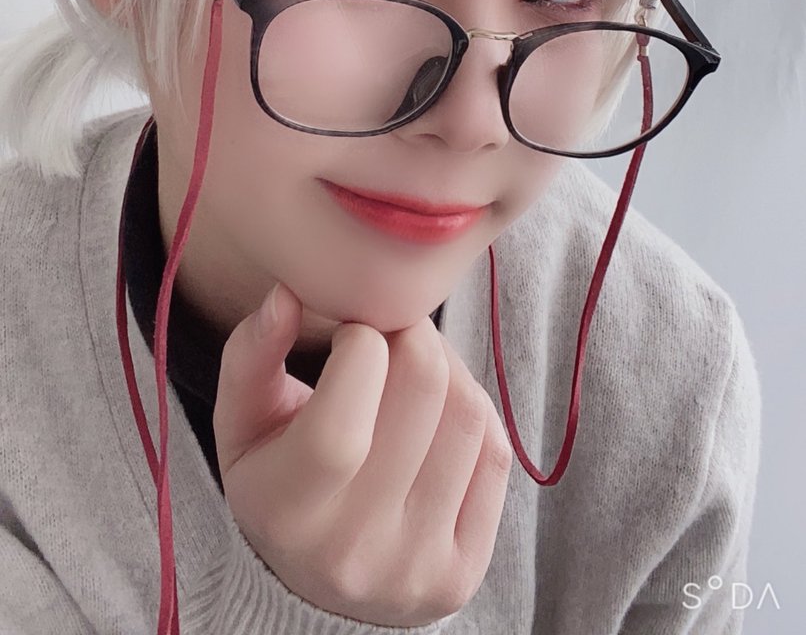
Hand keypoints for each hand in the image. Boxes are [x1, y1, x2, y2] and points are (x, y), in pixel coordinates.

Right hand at [213, 281, 513, 626]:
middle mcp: (353, 551)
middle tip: (391, 331)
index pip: (340, 425)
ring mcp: (416, 566)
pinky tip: (438, 412)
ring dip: (447, 364)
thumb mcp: (242, 423)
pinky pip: (495, 450)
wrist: (317, 588)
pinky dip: (472, 409)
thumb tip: (287, 295)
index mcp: (286, 514)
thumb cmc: (277, 481)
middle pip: (423, 391)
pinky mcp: (464, 569)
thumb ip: (251, 354)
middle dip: (412, 335)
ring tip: (414, 364)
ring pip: (466, 412)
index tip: (351, 330)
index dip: (360, 346)